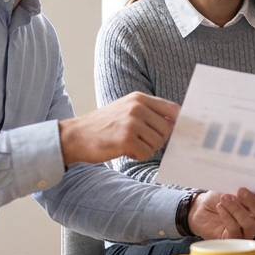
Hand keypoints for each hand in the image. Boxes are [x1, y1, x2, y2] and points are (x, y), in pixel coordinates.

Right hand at [58, 92, 178, 164]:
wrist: (76, 135)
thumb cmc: (103, 125)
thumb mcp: (125, 109)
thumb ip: (148, 112)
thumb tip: (176, 122)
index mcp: (138, 98)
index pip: (172, 109)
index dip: (178, 123)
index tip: (178, 132)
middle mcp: (137, 107)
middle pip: (167, 129)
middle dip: (158, 139)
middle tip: (141, 141)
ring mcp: (132, 123)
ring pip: (158, 143)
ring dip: (146, 148)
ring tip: (129, 144)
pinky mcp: (126, 140)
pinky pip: (146, 153)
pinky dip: (137, 156)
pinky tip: (124, 150)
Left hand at [187, 188, 254, 239]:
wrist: (200, 208)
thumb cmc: (219, 197)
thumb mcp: (231, 188)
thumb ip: (243, 188)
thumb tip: (249, 185)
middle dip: (253, 202)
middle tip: (241, 191)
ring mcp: (245, 231)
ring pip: (249, 223)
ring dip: (237, 209)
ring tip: (224, 198)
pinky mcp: (232, 239)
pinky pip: (235, 230)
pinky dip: (228, 217)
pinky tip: (220, 207)